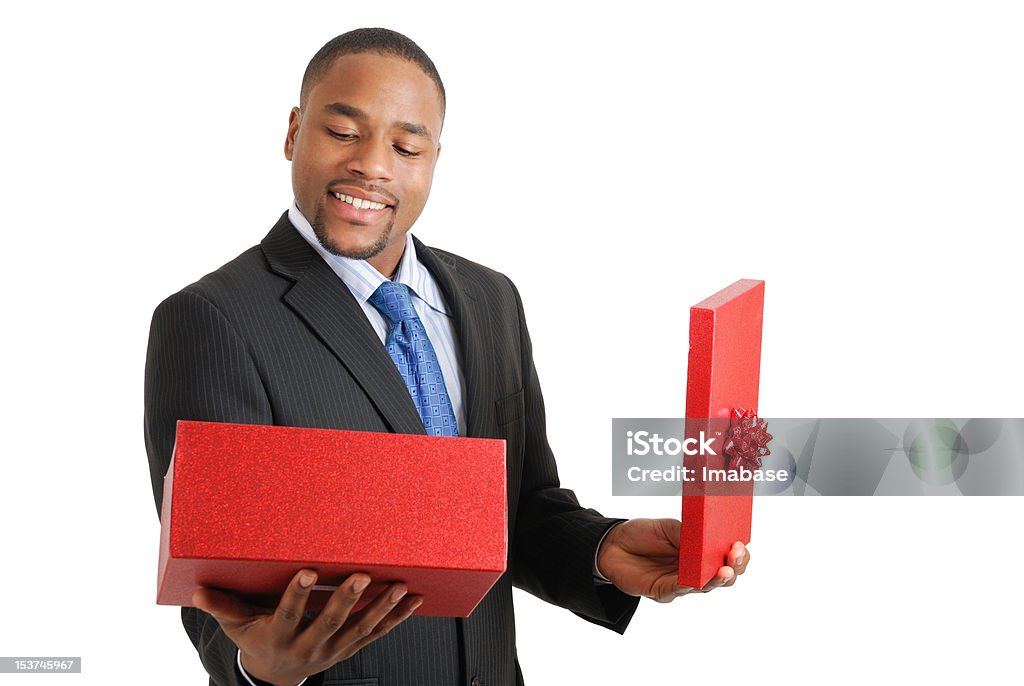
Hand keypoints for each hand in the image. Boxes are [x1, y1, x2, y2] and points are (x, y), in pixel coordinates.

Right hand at [193, 570, 420, 684]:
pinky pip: (377, 633)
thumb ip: (222, 607)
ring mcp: (335, 650)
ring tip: (399, 586)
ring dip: (382, 608)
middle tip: (361, 575)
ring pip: (361, 629)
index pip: (288, 615)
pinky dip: (397, 618)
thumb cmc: (256, 639)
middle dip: (347, 599)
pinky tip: (414, 600)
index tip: (308, 571)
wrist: (278, 674)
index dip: (298, 595)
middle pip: (331, 622)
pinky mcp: (351, 648)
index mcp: (280, 637)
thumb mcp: (236, 626)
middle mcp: (310, 647)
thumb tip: (196, 592)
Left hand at [596, 518, 748, 601]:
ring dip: (716, 579)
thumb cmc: (642, 534)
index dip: (739, 554)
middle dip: (734, 567)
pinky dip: (688, 585)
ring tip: (723, 570)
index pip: (727, 556)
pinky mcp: (664, 591)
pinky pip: (679, 590)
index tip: (740, 545)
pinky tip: (695, 579)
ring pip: (705, 586)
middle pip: (723, 575)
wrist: (612, 544)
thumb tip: (707, 537)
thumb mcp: (668, 527)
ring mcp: (681, 582)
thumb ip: (687, 533)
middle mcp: (695, 569)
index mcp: (701, 551)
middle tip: (735, 558)